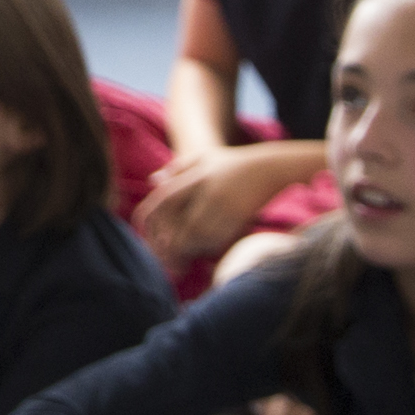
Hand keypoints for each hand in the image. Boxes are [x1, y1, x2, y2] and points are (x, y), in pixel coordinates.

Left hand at [132, 146, 276, 262]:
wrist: (269, 167)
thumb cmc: (232, 163)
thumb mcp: (202, 158)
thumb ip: (176, 169)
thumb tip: (152, 182)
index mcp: (196, 176)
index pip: (166, 199)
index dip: (153, 218)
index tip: (145, 231)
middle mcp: (210, 191)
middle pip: (184, 223)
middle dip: (172, 242)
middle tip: (163, 255)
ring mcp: (227, 205)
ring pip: (202, 234)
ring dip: (190, 248)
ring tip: (182, 256)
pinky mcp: (241, 216)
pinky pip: (221, 237)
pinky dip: (208, 247)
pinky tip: (203, 251)